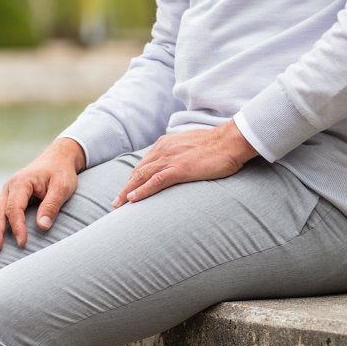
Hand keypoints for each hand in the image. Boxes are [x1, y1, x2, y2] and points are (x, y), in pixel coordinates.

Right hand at [0, 138, 85, 251]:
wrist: (56, 159)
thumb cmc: (60, 173)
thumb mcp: (62, 187)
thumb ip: (52, 205)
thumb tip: (42, 227)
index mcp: (21, 182)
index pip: (14, 207)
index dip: (17, 226)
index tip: (22, 243)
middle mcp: (9, 187)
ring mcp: (6, 193)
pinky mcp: (6, 199)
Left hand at [111, 121, 256, 206]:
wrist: (231, 141)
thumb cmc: (217, 146)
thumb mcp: (193, 148)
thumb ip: (181, 155)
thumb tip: (180, 166)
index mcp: (166, 144)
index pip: (144, 164)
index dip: (134, 179)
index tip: (126, 191)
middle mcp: (163, 150)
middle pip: (138, 171)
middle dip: (125, 187)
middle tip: (115, 202)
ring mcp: (170, 159)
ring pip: (142, 177)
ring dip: (127, 192)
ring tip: (118, 205)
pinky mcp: (179, 169)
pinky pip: (155, 181)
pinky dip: (142, 191)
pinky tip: (132, 199)